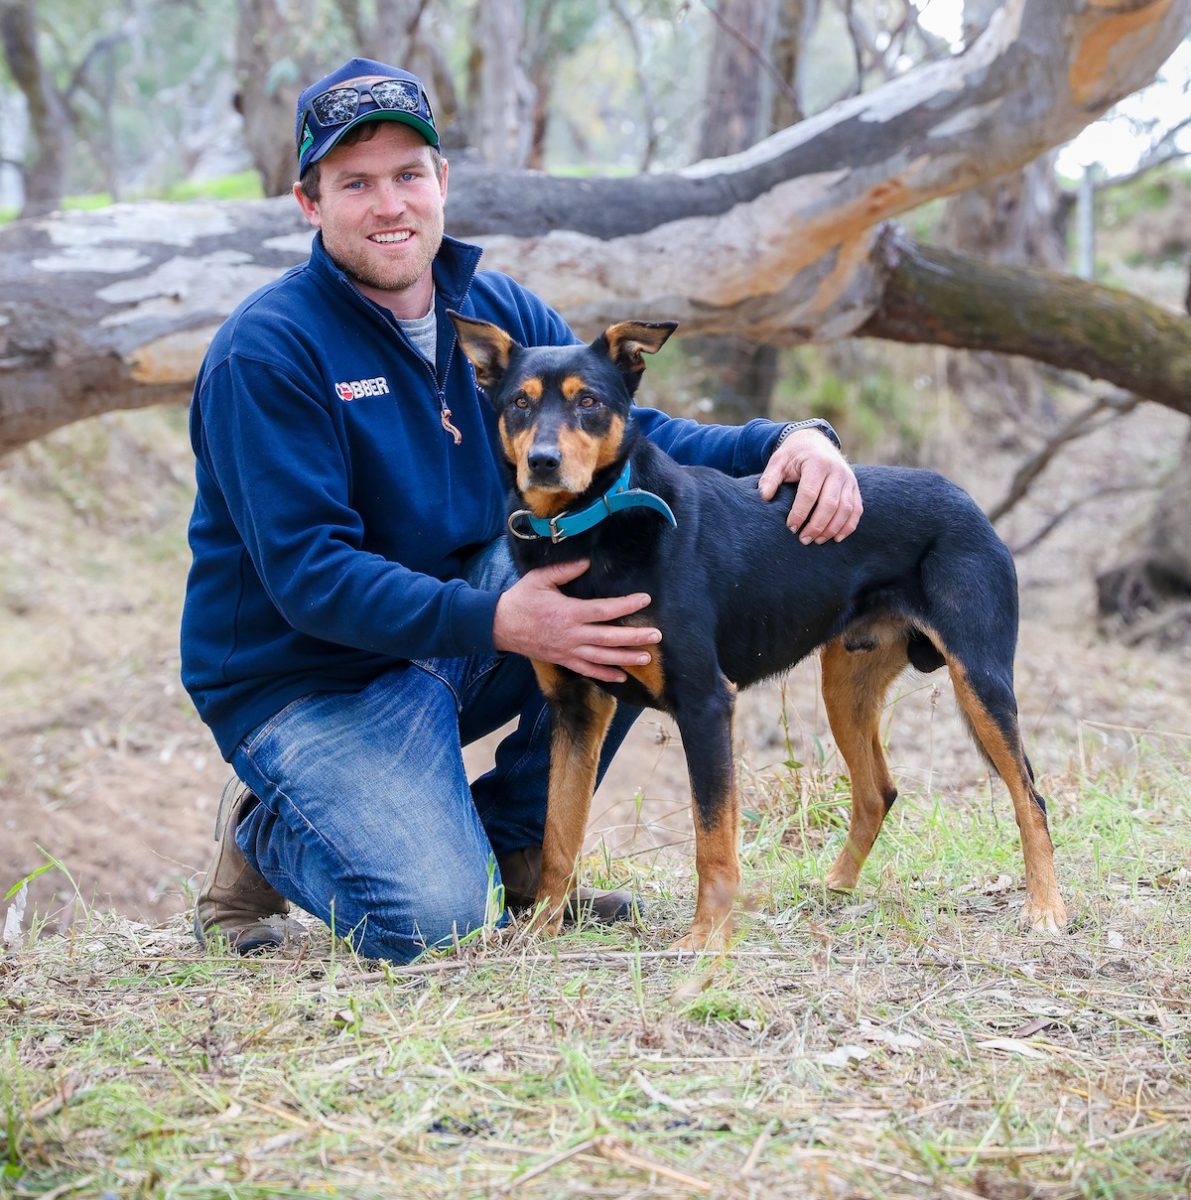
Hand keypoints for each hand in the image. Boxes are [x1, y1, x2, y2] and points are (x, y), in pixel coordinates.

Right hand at [493, 558, 660, 683]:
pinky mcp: (563, 661)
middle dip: (635, 638)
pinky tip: (621, 676)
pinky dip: (605, 676)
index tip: (645, 600)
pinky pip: (587, 671)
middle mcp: (572, 635)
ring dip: (626, 658)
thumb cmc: (521, 599)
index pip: (605, 611)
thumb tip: (588, 562)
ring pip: (602, 658)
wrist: (499, 626)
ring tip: (646, 657)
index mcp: (569, 612)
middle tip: (656, 636)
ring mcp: (568, 651)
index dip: (627, 606)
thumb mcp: (541, 579)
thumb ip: (566, 570)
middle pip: (609, 639)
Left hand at [757, 428, 861, 543]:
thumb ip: (770, 478)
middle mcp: (837, 470)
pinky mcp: (854, 487)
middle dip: (816, 525)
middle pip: (830, 504)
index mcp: (817, 463)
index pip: (810, 493)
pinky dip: (848, 526)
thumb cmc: (793, 455)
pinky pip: (856, 509)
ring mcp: (849, 479)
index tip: (791, 528)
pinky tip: (837, 538)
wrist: (815, 442)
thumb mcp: (778, 461)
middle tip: (803, 540)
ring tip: (817, 541)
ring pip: (845, 509)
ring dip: (832, 529)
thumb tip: (764, 496)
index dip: (800, 513)